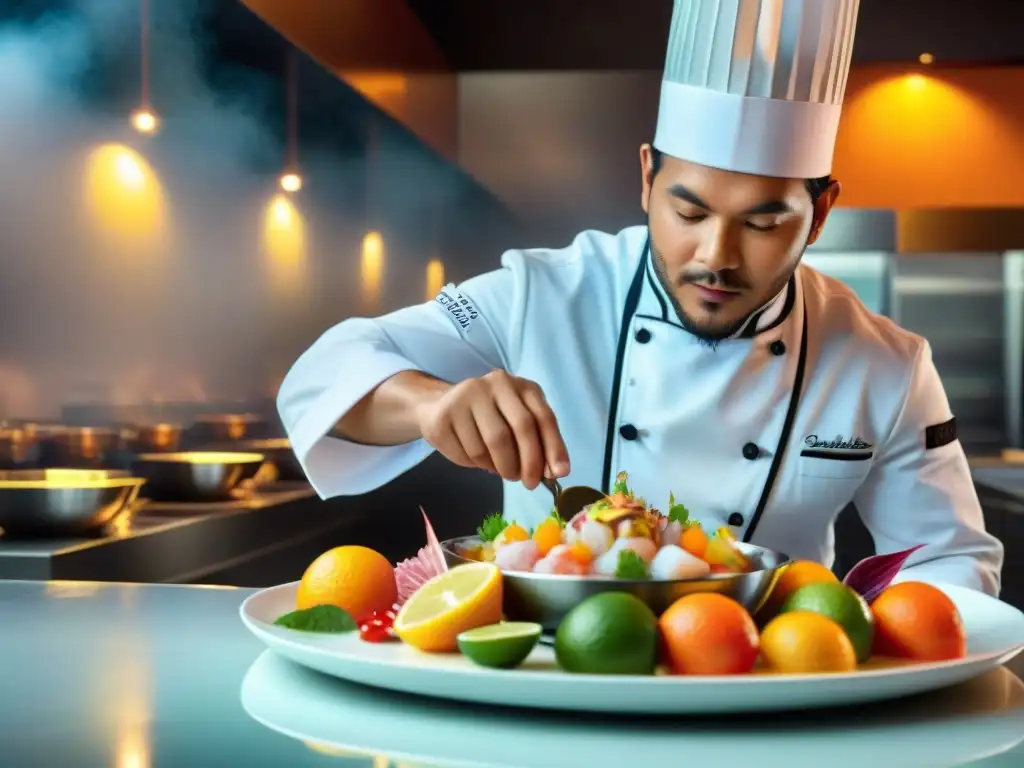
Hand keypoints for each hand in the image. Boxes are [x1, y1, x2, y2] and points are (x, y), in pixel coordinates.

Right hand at [415, 370, 569, 489]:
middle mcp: (495, 383)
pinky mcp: (444, 416)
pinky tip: (479, 460)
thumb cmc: (490, 418)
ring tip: (503, 470)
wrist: (441, 406)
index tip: (559, 474)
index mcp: (520, 385)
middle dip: (529, 462)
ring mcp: (467, 397)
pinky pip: (468, 453)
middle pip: (520, 426)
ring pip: (492, 444)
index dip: (554, 447)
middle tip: (529, 483)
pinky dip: (478, 465)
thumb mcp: (519, 421)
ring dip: (502, 467)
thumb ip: (539, 442)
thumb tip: (555, 472)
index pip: (543, 416)